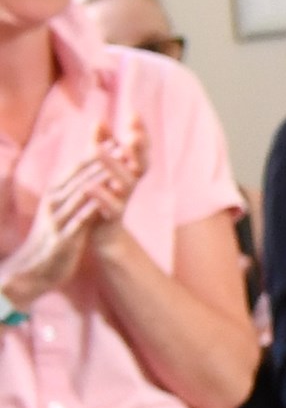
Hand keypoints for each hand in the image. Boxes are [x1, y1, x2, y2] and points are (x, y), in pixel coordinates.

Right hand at [3, 127, 142, 305]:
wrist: (36, 268)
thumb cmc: (56, 234)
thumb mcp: (67, 207)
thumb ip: (81, 189)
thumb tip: (100, 170)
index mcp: (57, 191)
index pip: (79, 167)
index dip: (99, 153)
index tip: (121, 139)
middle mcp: (55, 201)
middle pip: (81, 176)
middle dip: (103, 161)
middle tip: (126, 147)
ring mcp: (57, 219)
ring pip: (79, 195)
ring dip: (98, 181)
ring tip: (119, 169)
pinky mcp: (62, 238)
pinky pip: (76, 222)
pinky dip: (89, 211)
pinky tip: (103, 205)